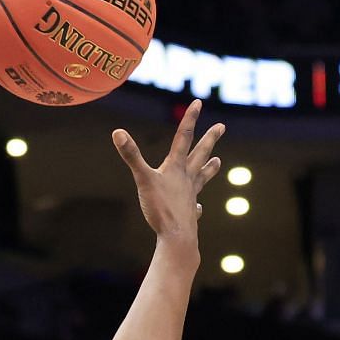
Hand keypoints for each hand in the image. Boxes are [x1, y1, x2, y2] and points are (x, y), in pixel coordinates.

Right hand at [110, 100, 225, 246]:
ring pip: (201, 178)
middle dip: (210, 139)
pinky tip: (198, 207)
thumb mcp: (143, 180)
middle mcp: (187, 179)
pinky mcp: (189, 213)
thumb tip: (117, 132)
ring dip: (209, 169)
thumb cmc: (161, 209)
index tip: (198, 102)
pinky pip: (194, 207)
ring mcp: (190, 196)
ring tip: (218, 163)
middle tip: (221, 127)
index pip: (183, 137)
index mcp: (176, 168)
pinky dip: (196, 205)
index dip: (190, 119)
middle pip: (200, 154)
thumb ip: (131, 156)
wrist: (177, 237)